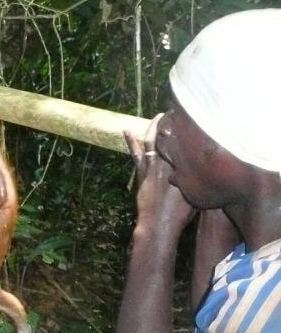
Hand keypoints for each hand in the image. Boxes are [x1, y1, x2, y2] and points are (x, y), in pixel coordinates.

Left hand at [124, 114, 194, 237]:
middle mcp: (168, 163)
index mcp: (183, 166)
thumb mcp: (196, 191)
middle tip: (174, 110)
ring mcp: (153, 166)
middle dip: (171, 122)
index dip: (185, 127)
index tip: (188, 115)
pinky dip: (131, 142)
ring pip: (153, 141)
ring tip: (158, 115)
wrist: (159, 223)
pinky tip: (126, 130)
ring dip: (154, 127)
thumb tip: (205, 165)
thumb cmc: (181, 212)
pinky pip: (136, 153)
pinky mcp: (142, 173)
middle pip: (169, 137)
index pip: (184, 141)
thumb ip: (197, 176)